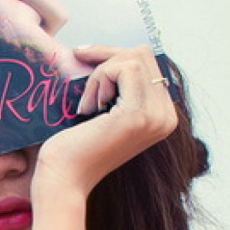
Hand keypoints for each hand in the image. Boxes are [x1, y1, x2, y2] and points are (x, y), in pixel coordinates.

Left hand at [34, 45, 178, 197]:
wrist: (62, 180)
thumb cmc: (73, 147)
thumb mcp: (104, 111)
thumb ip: (118, 87)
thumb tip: (112, 49)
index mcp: (161, 116)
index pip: (147, 64)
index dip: (113, 57)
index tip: (84, 56)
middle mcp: (167, 117)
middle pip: (143, 55)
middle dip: (107, 60)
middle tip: (84, 89)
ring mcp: (156, 116)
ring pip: (134, 58)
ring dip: (101, 73)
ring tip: (87, 104)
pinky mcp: (139, 114)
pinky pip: (124, 67)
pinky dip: (100, 77)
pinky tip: (88, 107)